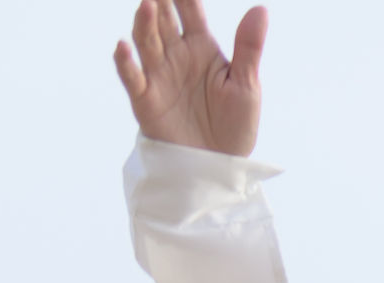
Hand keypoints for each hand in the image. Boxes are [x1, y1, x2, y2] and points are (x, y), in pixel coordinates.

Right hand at [114, 1, 265, 156]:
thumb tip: (261, 9)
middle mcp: (176, 55)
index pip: (191, 12)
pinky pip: (132, 77)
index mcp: (202, 48)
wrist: (217, 165)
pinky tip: (123, 46)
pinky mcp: (146, 98)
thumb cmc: (234, 124)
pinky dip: (126, 62)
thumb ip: (248, 46)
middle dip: (160, 2)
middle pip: (164, 21)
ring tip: (148, 4)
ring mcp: (159, 75)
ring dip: (145, 24)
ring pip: (147, 42)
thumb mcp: (247, 84)